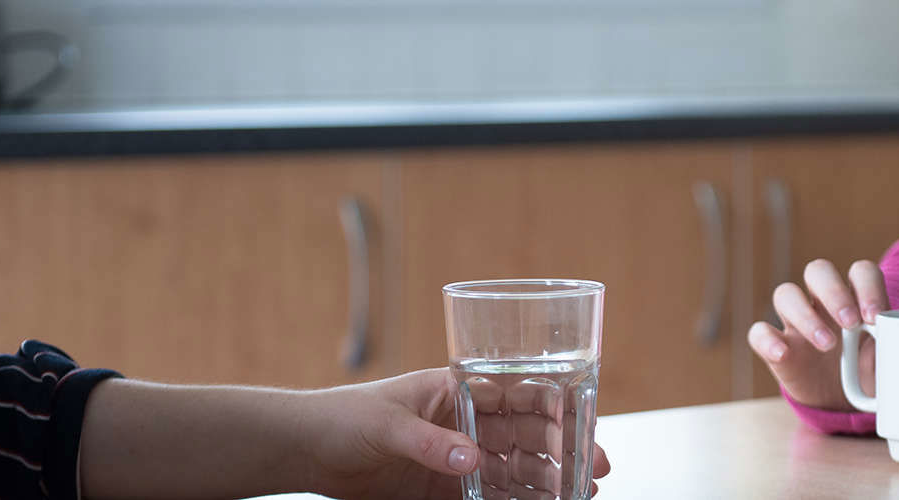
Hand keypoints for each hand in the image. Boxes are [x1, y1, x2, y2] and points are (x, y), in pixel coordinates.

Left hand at [300, 368, 610, 499]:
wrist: (305, 450)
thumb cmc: (342, 417)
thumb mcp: (388, 425)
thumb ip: (431, 443)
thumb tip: (472, 459)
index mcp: (457, 391)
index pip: (518, 396)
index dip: (556, 411)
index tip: (585, 429)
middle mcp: (463, 423)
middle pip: (525, 437)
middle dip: (562, 452)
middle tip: (593, 472)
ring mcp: (455, 457)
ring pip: (513, 470)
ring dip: (545, 482)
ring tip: (576, 496)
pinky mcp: (442, 490)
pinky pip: (486, 497)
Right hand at [748, 259, 886, 411]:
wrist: (843, 404)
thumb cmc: (867, 373)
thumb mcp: (887, 363)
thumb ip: (894, 351)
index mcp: (855, 298)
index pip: (860, 272)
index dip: (867, 287)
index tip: (876, 318)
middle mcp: (822, 302)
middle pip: (818, 271)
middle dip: (834, 293)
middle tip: (851, 323)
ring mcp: (795, 322)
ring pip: (786, 293)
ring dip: (806, 316)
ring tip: (827, 344)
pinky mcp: (775, 346)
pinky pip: (759, 331)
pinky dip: (768, 339)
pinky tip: (784, 354)